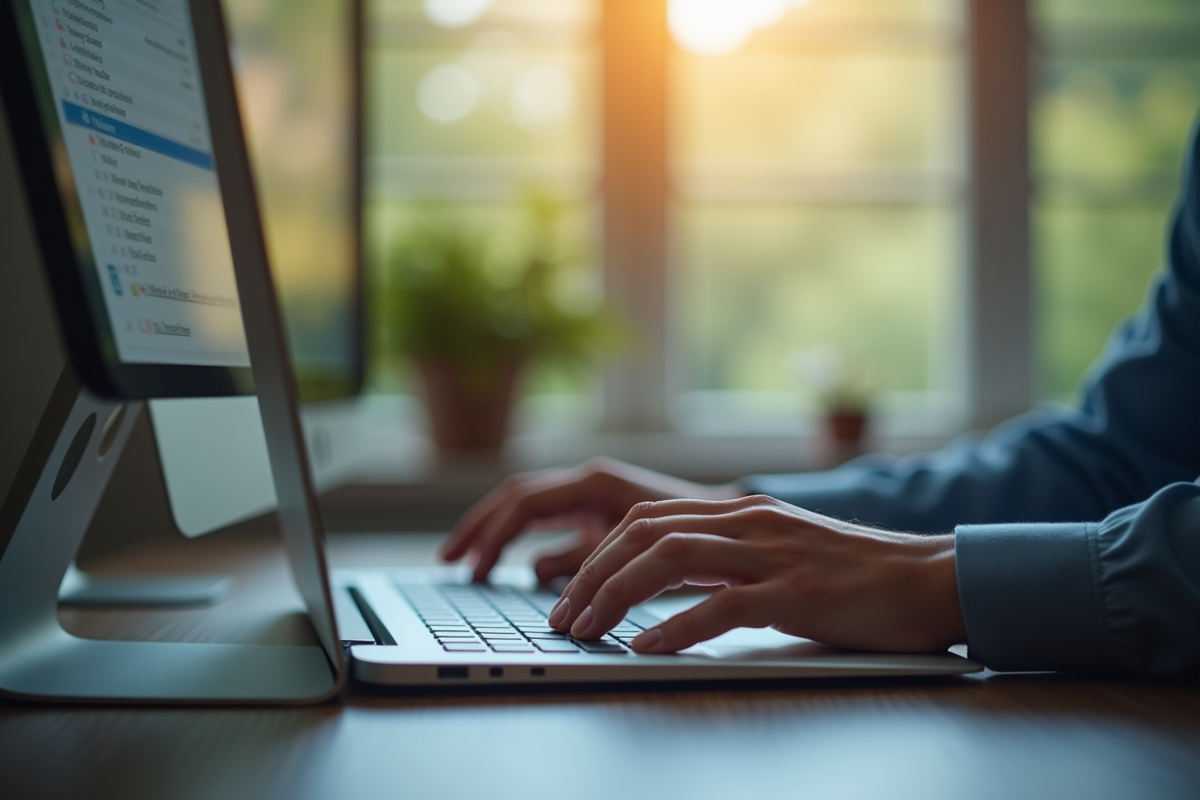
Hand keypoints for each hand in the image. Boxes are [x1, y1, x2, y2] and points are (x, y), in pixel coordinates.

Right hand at [441, 458, 741, 582]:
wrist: (737, 521)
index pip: (524, 505)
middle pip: (516, 499)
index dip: (493, 537)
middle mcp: (590, 481)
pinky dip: (528, 541)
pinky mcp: (600, 508)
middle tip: (449, 561)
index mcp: (596, 483)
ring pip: (529, 506)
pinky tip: (517, 567)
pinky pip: (551, 520)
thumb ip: (590, 558)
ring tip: (471, 565)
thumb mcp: (641, 549)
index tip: (473, 569)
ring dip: (498, 533)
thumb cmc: (698, 531)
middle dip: (480, 528)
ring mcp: (593, 492)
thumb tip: (540, 573)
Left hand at [546, 494, 965, 653]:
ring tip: (587, 629)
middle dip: (591, 574)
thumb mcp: (781, 554)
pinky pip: (720, 606)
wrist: (930, 577)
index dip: (599, 554)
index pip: (647, 520)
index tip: (571, 592)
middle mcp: (749, 523)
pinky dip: (675, 627)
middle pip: (644, 534)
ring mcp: (772, 554)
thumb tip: (669, 591)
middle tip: (562, 615)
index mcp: (741, 512)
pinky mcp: (796, 593)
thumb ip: (730, 561)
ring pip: (670, 559)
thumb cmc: (856, 577)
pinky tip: (645, 646)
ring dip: (616, 595)